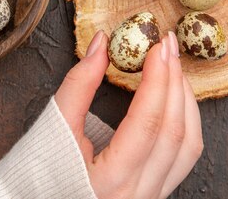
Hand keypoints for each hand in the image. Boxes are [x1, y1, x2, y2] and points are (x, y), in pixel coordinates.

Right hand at [55, 31, 202, 198]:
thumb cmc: (38, 170)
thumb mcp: (55, 126)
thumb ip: (79, 84)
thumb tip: (102, 44)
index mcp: (109, 181)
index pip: (146, 122)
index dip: (156, 79)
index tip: (156, 47)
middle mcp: (137, 194)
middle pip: (174, 131)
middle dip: (174, 81)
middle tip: (167, 46)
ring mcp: (150, 195)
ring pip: (188, 146)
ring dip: (185, 101)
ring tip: (173, 67)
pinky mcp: (155, 191)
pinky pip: (184, 156)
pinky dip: (185, 120)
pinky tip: (174, 97)